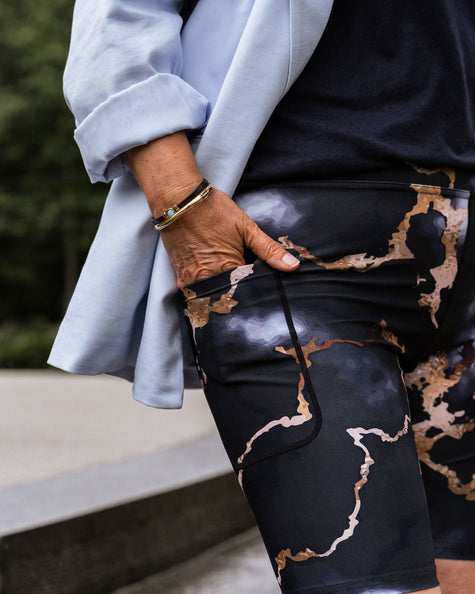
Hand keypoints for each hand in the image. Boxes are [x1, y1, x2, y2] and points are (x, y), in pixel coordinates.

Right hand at [159, 188, 299, 287]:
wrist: (178, 199)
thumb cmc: (213, 211)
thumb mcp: (246, 228)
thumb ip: (269, 250)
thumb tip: (293, 266)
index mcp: (228, 269)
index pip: (248, 292)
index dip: (257, 290)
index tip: (262, 286)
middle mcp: (207, 279)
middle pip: (229, 298)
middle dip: (239, 295)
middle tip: (246, 286)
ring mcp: (191, 279)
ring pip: (211, 298)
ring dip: (221, 294)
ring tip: (229, 284)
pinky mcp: (180, 276)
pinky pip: (194, 293)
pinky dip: (204, 290)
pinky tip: (211, 280)